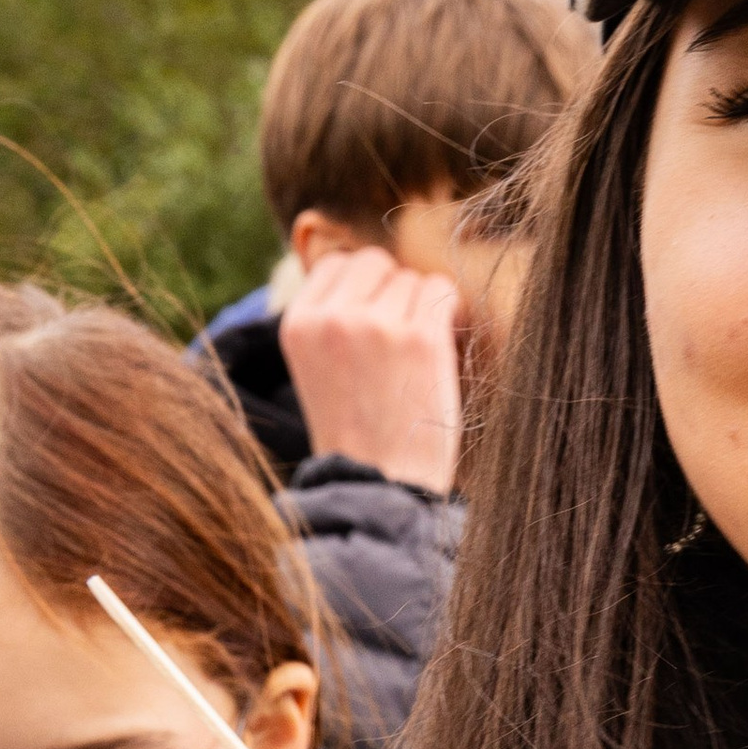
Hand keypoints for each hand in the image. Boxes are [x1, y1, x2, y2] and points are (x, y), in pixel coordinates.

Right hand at [280, 247, 463, 490]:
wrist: (380, 485)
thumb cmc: (357, 434)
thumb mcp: (318, 369)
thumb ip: (330, 320)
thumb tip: (363, 271)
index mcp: (298, 324)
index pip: (336, 265)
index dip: (363, 288)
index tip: (376, 321)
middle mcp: (333, 317)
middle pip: (375, 263)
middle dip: (393, 292)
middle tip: (402, 337)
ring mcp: (378, 325)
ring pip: (411, 278)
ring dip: (423, 307)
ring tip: (419, 353)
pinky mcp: (421, 339)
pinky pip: (441, 292)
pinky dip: (449, 311)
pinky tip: (443, 343)